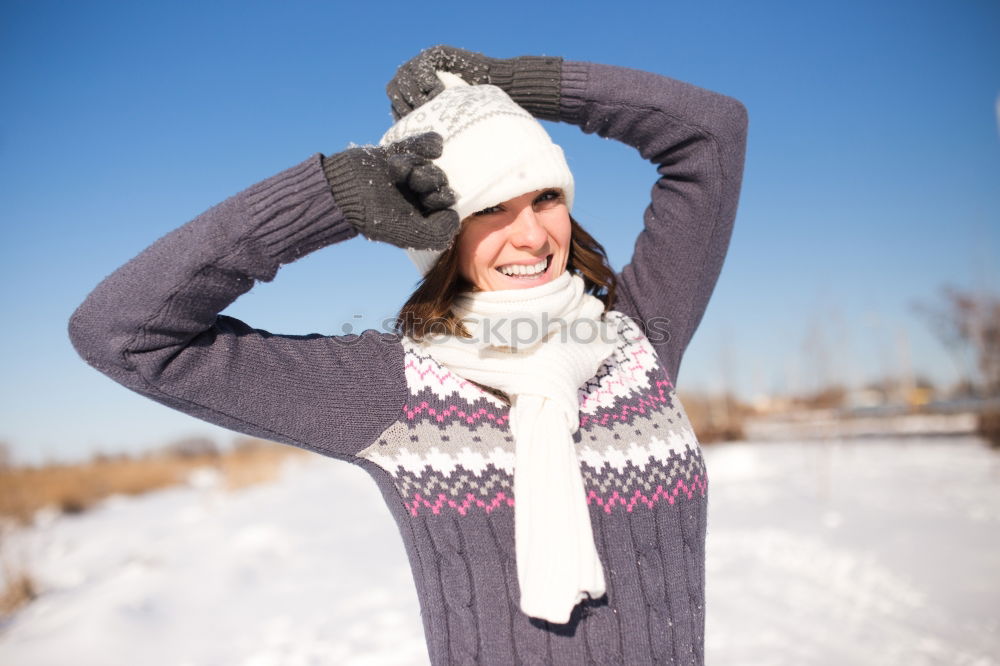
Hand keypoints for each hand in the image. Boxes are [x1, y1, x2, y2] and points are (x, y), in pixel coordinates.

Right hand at [322, 132, 458, 250]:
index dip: (441, 198)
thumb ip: (438, 234)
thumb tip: (455, 215)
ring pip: (430, 163)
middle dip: (428, 179)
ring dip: (417, 163)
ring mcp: (407, 174)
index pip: (447, 204)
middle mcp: (416, 195)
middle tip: (411, 182)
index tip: (426, 200)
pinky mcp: (396, 155)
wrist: (340, 190)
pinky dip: (429, 143)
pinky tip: (434, 146)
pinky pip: (424, 144)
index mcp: (421, 215)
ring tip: (398, 169)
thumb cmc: (372, 216)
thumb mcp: (408, 234)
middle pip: (440, 181)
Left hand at [386, 45, 561, 120]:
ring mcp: (424, 64)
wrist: (499, 87)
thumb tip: (420, 160)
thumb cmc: (479, 112)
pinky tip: (436, 90)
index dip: (401, 115)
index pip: (396, 104)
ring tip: (430, 103)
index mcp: (414, 96)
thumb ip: (435, 133)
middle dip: (404, 103)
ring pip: (405, 76)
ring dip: (415, 91)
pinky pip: (421, 64)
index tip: (412, 127)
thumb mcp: (452, 125)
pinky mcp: (436, 54)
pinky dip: (425, 77)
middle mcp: (415, 79)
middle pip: (395, 89)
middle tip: (420, 114)